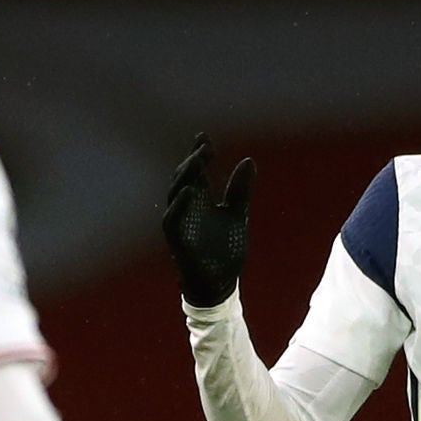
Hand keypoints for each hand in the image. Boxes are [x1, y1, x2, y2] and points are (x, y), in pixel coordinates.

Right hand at [160, 137, 257, 308]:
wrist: (221, 283)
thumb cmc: (225, 250)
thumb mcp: (237, 214)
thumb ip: (240, 189)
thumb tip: (248, 160)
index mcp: (200, 201)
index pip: (196, 172)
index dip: (198, 154)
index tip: (203, 137)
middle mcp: (187, 209)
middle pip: (184, 178)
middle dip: (193, 161)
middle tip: (205, 147)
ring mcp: (181, 224)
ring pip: (175, 194)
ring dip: (185, 176)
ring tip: (198, 161)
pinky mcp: (178, 241)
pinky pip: (172, 220)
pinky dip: (179, 205)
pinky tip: (190, 190)